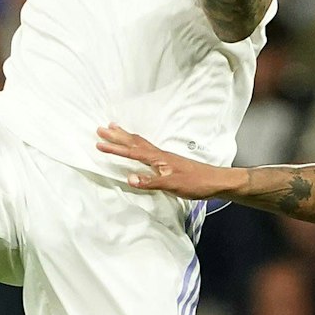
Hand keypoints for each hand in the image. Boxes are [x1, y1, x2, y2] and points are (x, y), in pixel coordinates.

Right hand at [97, 124, 232, 197]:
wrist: (214, 181)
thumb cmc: (195, 183)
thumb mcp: (171, 185)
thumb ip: (149, 182)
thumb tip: (128, 178)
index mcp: (158, 159)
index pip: (132, 152)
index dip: (115, 148)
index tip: (99, 144)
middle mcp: (159, 154)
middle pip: (134, 142)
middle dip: (117, 136)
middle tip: (100, 129)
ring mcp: (164, 157)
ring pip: (140, 143)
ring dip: (126, 136)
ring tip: (114, 129)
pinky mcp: (168, 162)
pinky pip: (146, 148)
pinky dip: (136, 143)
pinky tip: (136, 145)